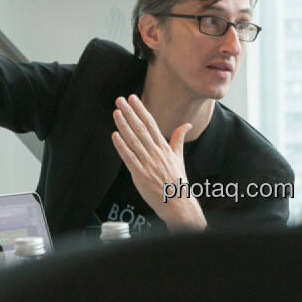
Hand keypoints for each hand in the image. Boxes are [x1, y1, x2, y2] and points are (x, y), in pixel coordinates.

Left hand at [111, 95, 206, 232]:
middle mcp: (156, 153)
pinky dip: (122, 147)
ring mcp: (148, 164)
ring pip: (134, 141)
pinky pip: (129, 158)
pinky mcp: (141, 175)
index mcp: (165, 147)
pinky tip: (115, 136)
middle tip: (120, 100)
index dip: (141, 110)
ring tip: (116, 113)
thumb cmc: (177, 181)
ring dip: (124, 126)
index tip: (133, 98)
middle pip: (141, 128)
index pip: (151, 124)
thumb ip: (179, 139)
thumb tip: (187, 125)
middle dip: (130, 113)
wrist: (178, 203)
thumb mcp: (179, 157)